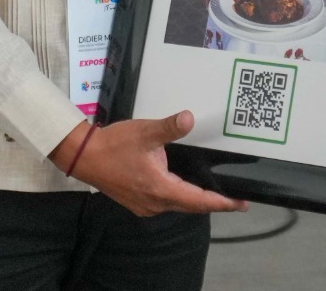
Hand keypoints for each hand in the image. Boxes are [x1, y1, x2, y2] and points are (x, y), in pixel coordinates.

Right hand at [49, 112, 247, 216]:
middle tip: (233, 198)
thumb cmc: (114, 145)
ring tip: (212, 192)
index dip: (222, 203)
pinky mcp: (137, 203)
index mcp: (161, 189)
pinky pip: (165, 203)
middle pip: (191, 206)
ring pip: (178, 205)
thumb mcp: (144, 132)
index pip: (199, 200)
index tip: (241, 204)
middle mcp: (155, 203)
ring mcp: (145, 206)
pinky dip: (178, 197)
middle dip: (213, 202)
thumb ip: (169, 127)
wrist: (83, 156)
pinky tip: (181, 186)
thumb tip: (190, 118)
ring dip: (194, 200)